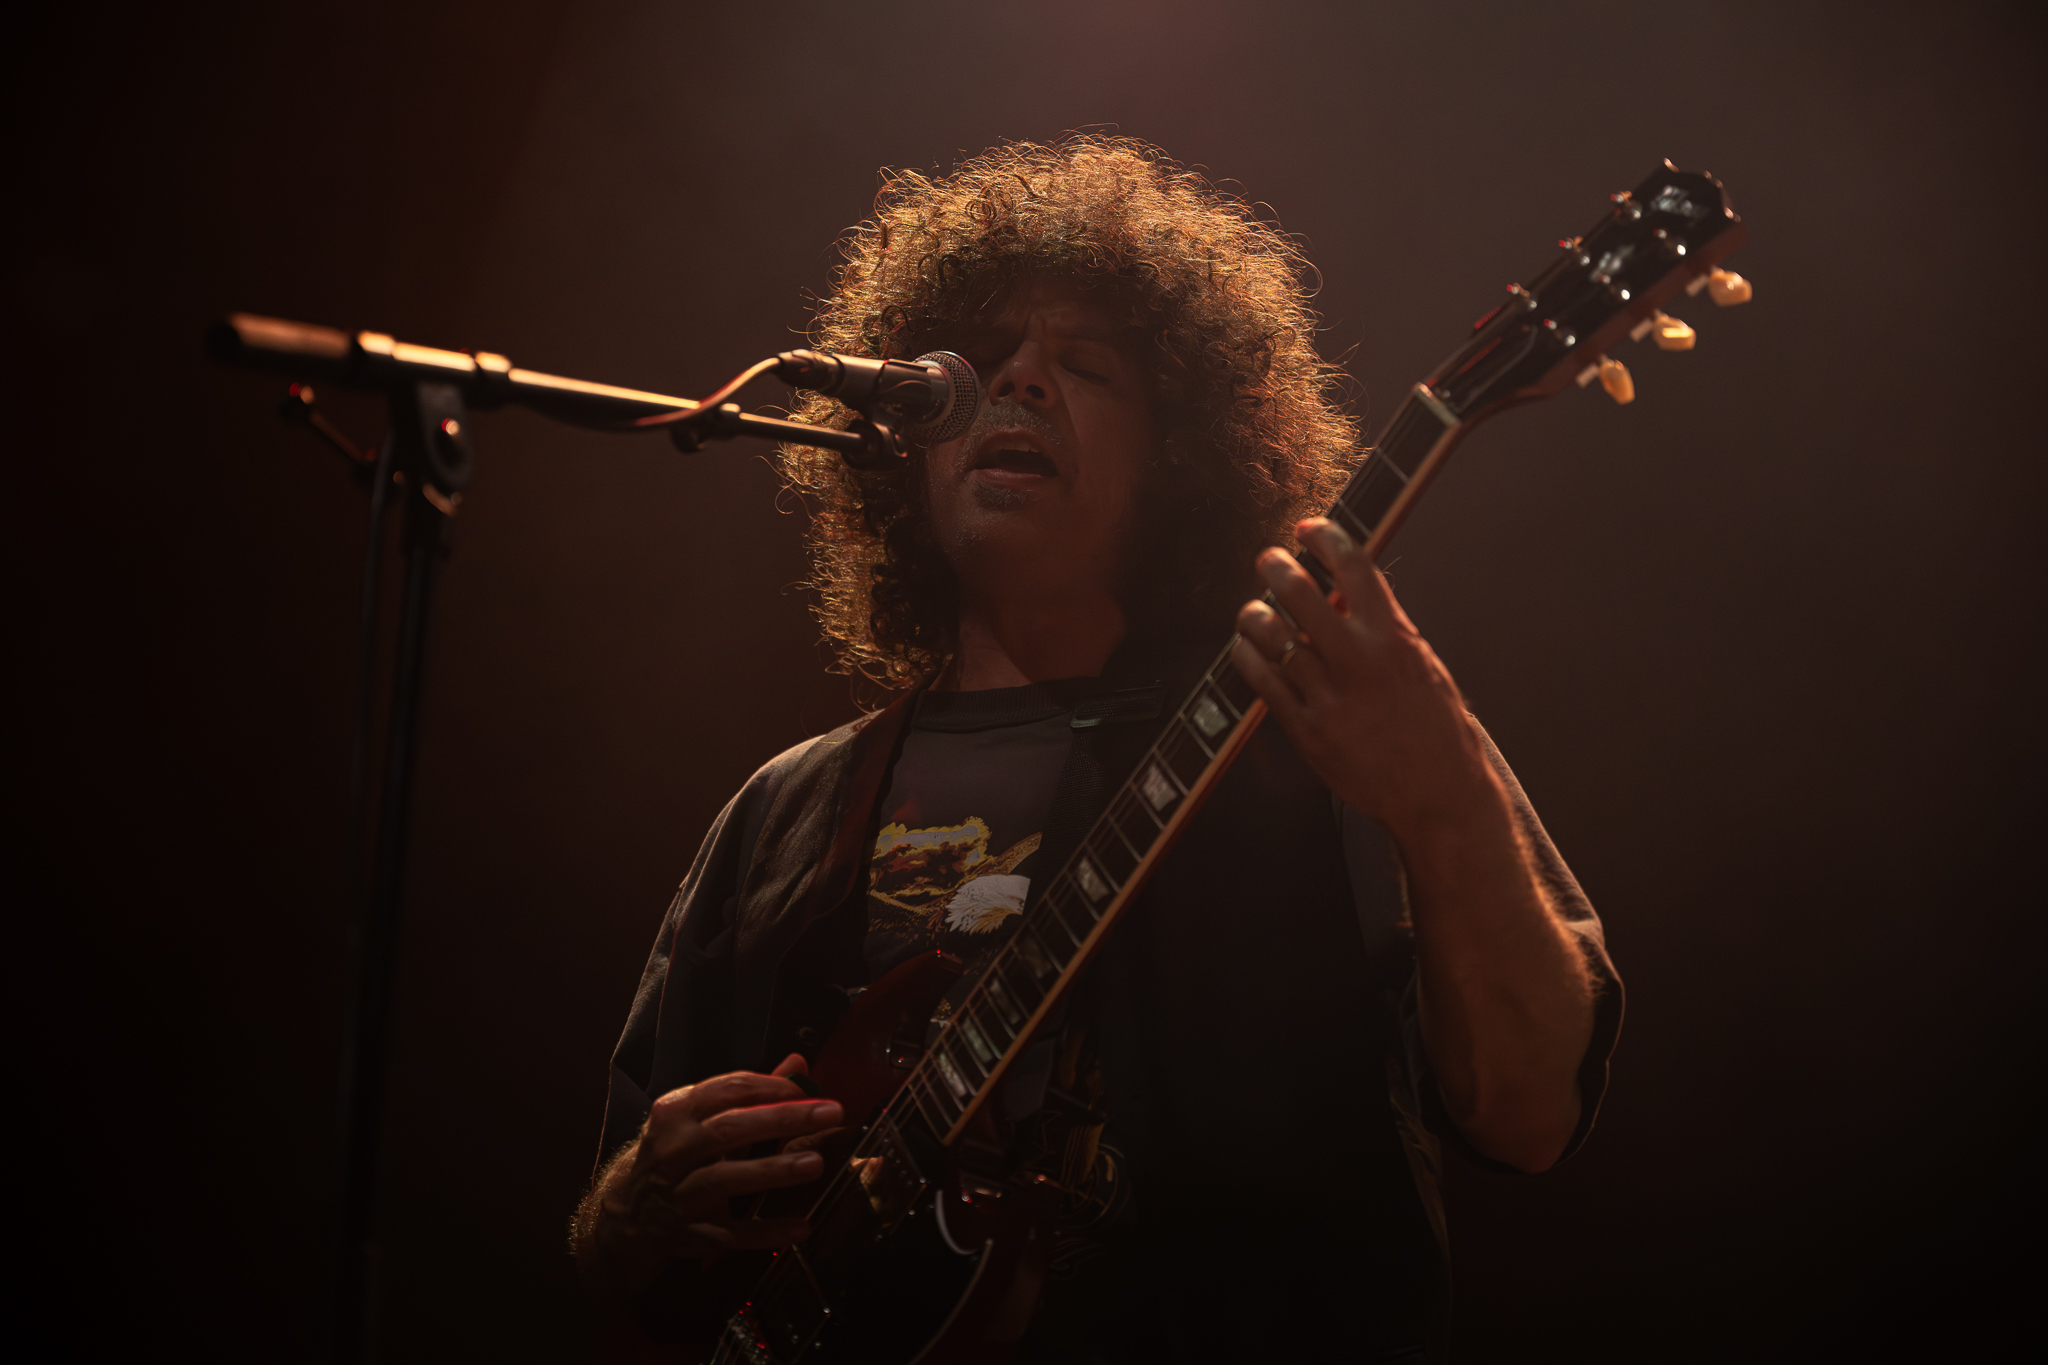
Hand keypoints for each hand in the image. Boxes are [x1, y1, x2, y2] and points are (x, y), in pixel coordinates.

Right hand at [581, 1054, 843, 1298]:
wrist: (629, 1208)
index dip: (770, 1087)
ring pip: (726, 1180)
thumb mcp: (702, 1115)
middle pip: (730, 1130)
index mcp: (675, 1113)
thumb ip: (753, 1091)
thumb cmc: (678, 1151)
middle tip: (828, 1113)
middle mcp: (673, 1151)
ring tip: (814, 1163)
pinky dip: (768, 1231)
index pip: (725, 1090)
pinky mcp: (692, 1233)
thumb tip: (798, 1063)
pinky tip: (801, 1225)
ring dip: (772, 1170)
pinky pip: (734, 1233)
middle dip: (782, 1119)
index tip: (807, 1088)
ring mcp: (681, 1194)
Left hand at [1230, 518, 1494, 836]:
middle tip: (1268, 561)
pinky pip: (1260, 679)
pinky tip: (1247, 649)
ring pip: (1270, 633)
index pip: (1355, 566)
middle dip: (1276, 566)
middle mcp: (1358, 659)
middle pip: (1299, 591)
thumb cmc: (1438, 736)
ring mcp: (1328, 694)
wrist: (1438, 796)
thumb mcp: (1424, 668)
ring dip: (1254, 612)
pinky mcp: (1306, 728)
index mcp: (1394, 638)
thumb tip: (1354, 598)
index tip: (1309, 529)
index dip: (1325, 537)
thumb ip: (1388, 630)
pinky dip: (1247, 655)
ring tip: (1253, 610)